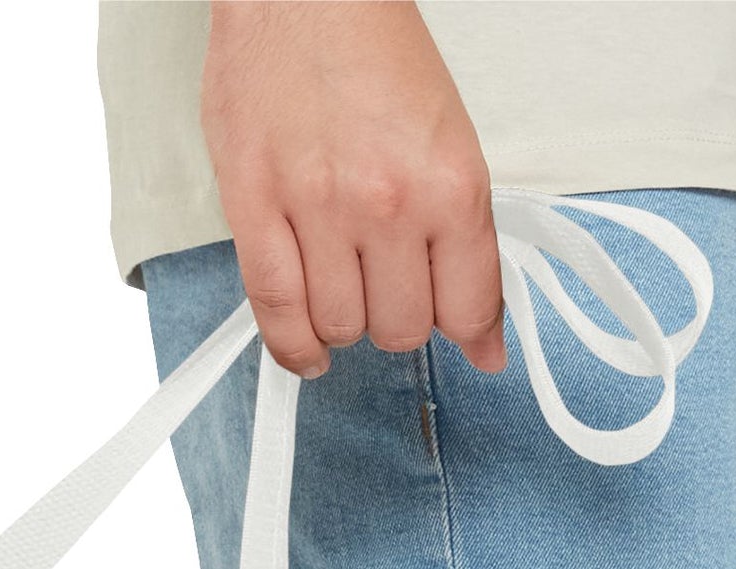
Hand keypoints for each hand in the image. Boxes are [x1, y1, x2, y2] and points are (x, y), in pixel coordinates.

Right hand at [200, 0, 503, 378]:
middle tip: (389, 287)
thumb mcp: (449, 140)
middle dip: (398, 319)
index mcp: (450, 183)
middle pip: (402, 328)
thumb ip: (465, 241)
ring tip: (343, 289)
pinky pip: (276, 312)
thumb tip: (481, 337)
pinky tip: (309, 348)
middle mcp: (388, 204)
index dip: (468, 333)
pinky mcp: (255, 210)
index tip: (465, 338)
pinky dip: (295, 346)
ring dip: (345, 322)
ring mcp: (318, 211)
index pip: (469, 306)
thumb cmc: (372, 52)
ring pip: (342, 327)